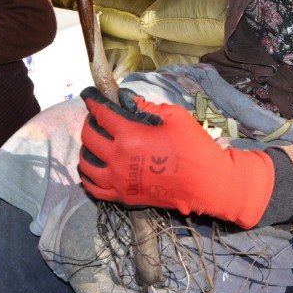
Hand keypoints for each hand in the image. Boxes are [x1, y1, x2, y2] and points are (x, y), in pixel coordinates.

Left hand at [78, 87, 274, 228]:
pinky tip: (91, 169)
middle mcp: (118, 158)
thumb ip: (147, 106)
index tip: (89, 95)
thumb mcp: (174, 116)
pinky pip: (94, 188)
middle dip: (89, 123)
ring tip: (93, 143)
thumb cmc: (193, 146)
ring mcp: (119, 181)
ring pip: (86, 164)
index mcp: (129, 136)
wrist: (206, 183)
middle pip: (89, 137)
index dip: (93, 101)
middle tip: (96, 118)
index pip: (102, 114)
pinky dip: (88, 177)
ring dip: (86, 149)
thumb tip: (128, 101)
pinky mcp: (124, 196)